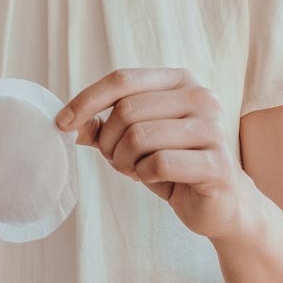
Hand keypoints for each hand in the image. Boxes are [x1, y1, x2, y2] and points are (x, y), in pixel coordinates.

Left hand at [57, 68, 256, 241]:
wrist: (220, 203)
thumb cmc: (173, 165)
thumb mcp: (135, 140)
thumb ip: (104, 125)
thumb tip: (70, 122)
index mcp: (180, 80)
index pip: (122, 79)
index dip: (86, 100)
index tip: (62, 123)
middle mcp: (201, 96)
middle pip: (127, 110)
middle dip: (109, 142)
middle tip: (116, 160)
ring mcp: (213, 128)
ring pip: (139, 137)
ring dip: (125, 161)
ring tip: (136, 170)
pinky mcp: (217, 163)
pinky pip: (158, 163)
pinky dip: (145, 175)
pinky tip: (155, 179)